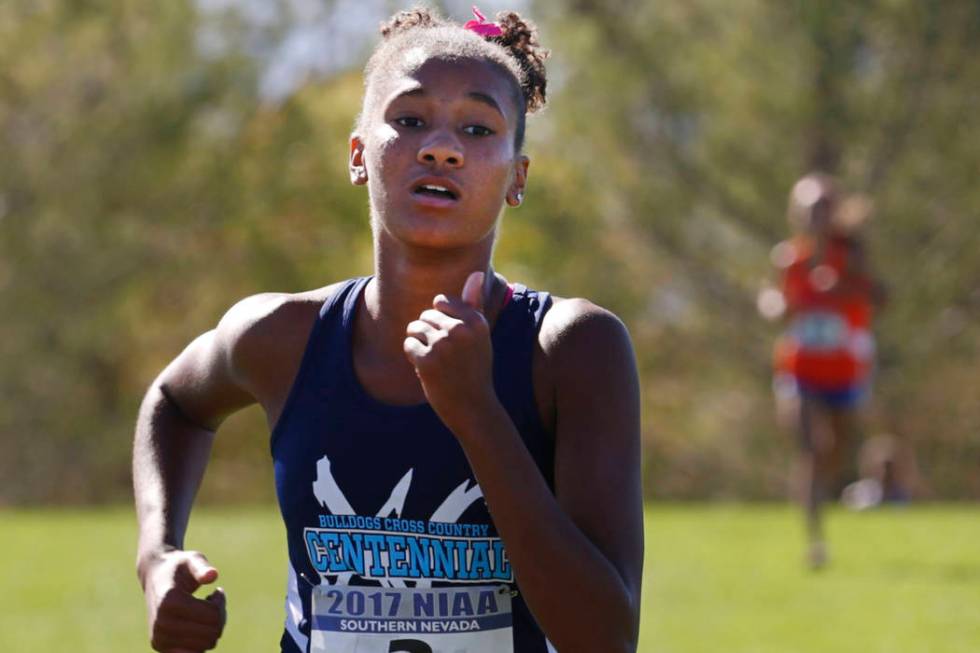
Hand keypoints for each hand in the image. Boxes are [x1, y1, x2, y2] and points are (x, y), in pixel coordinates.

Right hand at [140, 549, 225, 651]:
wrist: (154, 578)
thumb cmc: (179, 566)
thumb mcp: (192, 560)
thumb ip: (201, 566)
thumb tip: (212, 575)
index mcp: (168, 602)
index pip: (213, 616)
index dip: (220, 602)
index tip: (216, 591)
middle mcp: (161, 624)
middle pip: (212, 632)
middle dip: (219, 616)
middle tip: (213, 601)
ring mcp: (159, 638)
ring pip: (207, 644)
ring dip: (213, 628)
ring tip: (205, 611)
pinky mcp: (161, 647)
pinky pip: (195, 652)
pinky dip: (203, 639)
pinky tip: (199, 624)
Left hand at [403, 271, 498, 435]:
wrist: (472, 406)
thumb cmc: (475, 367)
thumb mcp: (480, 334)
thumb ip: (474, 303)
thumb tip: (474, 273)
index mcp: (475, 320)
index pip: (440, 301)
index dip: (439, 320)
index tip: (451, 338)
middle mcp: (460, 329)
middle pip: (425, 315)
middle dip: (428, 333)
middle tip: (445, 355)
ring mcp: (443, 344)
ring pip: (414, 328)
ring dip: (419, 344)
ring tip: (436, 360)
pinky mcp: (427, 360)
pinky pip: (408, 346)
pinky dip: (414, 358)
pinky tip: (428, 370)